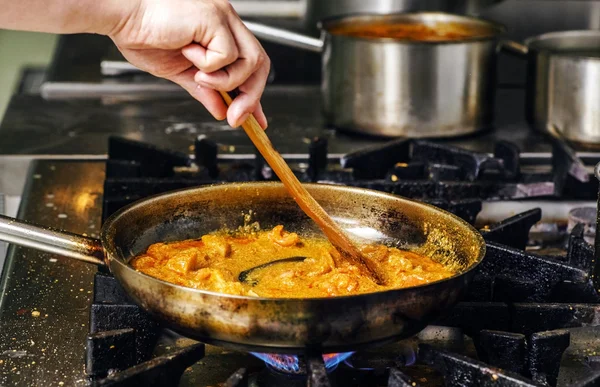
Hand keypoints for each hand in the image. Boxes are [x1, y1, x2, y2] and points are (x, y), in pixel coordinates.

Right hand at [109, 0, 269, 128]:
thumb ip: (204, 89)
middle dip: (250, 96)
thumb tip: (220, 109)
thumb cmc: (141, 33)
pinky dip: (209, 65)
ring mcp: (223, 18)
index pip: (250, 65)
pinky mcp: (215, 18)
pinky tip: (187, 53)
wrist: (120, 16)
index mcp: (219, 32)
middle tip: (235, 117)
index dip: (254, 93)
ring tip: (199, 76)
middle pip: (259, 63)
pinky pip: (227, 55)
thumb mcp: (179, 71)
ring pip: (250, 61)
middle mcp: (226, 22)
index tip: (256, 119)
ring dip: (226, 81)